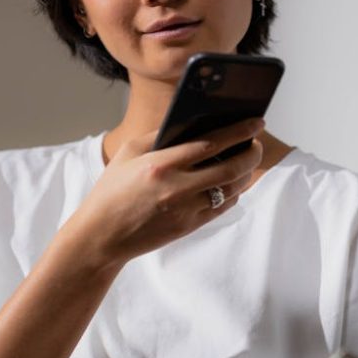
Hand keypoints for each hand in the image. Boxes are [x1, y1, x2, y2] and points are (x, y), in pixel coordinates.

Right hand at [72, 118, 263, 265]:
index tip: (255, 122)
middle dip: (251, 152)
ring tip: (247, 160)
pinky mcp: (189, 227)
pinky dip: (233, 192)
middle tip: (256, 143)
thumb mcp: (128, 153)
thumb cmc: (112, 190)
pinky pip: (223, 207)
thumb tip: (193, 121)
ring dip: (246, 172)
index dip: (240, 131)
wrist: (101, 236)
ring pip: (232, 188)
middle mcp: (177, 188)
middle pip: (232, 166)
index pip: (212, 142)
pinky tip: (233, 182)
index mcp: (161, 164)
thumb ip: (159, 135)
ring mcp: (186, 210)